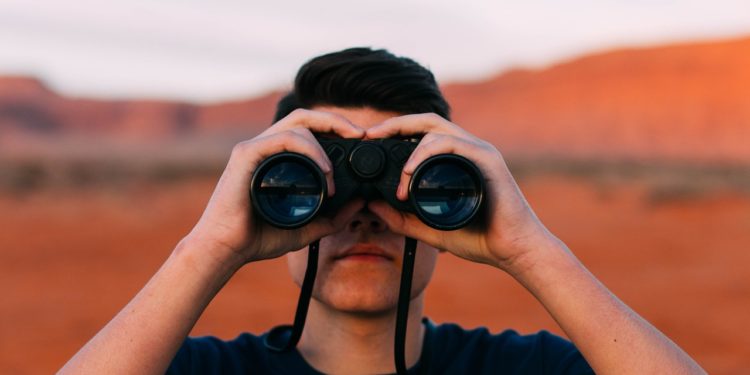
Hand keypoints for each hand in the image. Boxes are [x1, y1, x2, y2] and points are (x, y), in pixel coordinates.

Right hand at [184, 109, 365, 266]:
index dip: (335, 128)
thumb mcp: (307, 228)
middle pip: (304, 116)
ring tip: (333, 174)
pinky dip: (309, 149)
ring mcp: (254, 147)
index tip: (359, 140)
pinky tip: (323, 170)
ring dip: (323, 145)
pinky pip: (283, 138)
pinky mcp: (246, 154)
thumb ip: (333, 218)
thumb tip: (361, 202)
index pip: (308, 129)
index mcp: (277, 157)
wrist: (226, 249)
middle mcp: (265, 147)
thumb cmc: (258, 237)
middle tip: (360, 134)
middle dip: (335, 120)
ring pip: (297, 125)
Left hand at [365, 113, 557, 272]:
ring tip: (398, 177)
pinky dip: (427, 153)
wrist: (515, 250)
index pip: (422, 132)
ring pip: (436, 129)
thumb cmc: (481, 239)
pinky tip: (411, 172)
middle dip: (395, 123)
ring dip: (410, 148)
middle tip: (370, 135)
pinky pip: (452, 144)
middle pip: (427, 121)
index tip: (370, 141)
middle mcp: (468, 149)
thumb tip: (373, 206)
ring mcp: (479, 151)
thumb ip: (403, 219)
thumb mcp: (430, 230)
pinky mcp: (487, 159)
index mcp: (456, 159)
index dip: (395, 131)